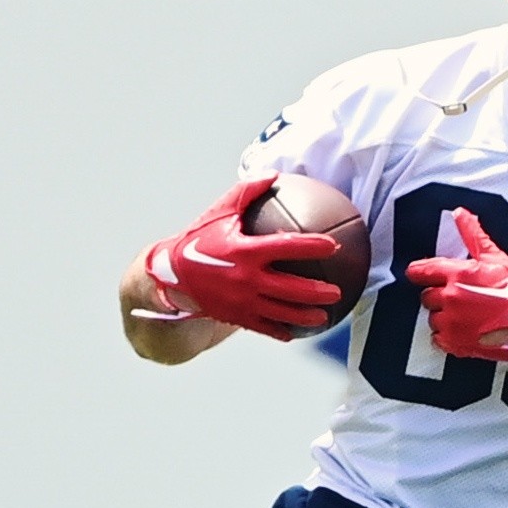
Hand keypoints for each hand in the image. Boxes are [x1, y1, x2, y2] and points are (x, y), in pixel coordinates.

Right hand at [135, 173, 342, 341]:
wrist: (170, 273)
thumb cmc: (199, 238)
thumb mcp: (220, 212)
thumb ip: (247, 192)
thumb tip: (273, 174)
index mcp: (245, 251)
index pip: (286, 247)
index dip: (311, 246)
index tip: (333, 246)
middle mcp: (245, 278)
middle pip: (290, 289)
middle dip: (317, 293)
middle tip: (337, 293)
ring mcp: (240, 301)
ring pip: (280, 313)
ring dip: (305, 317)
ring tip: (324, 317)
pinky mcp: (234, 316)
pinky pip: (262, 327)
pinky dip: (280, 331)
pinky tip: (295, 333)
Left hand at [405, 207, 507, 363]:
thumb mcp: (496, 257)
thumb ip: (473, 234)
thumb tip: (460, 213)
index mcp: (457, 275)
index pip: (421, 271)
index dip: (419, 272)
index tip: (419, 274)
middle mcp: (450, 299)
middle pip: (426, 296)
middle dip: (438, 295)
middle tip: (459, 296)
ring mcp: (451, 323)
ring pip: (432, 318)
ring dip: (443, 316)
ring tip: (466, 314)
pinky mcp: (455, 343)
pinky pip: (437, 338)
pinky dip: (447, 335)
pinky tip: (464, 329)